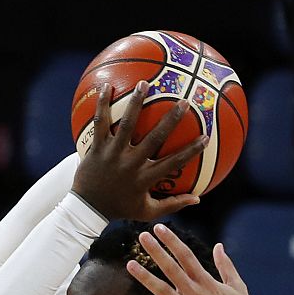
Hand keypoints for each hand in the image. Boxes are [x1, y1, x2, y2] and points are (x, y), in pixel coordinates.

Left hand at [71, 82, 204, 222]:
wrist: (87, 208)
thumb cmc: (120, 208)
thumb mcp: (147, 212)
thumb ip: (172, 205)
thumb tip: (197, 199)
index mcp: (146, 178)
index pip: (174, 162)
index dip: (191, 150)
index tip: (205, 137)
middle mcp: (131, 163)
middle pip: (155, 138)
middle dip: (171, 119)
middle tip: (184, 102)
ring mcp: (114, 154)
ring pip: (127, 124)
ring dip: (136, 102)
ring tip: (144, 83)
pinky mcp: (98, 147)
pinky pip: (100, 122)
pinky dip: (102, 104)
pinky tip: (107, 85)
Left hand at [119, 224, 265, 294]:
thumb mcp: (238, 286)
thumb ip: (226, 265)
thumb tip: (219, 246)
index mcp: (206, 282)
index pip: (186, 256)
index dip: (172, 241)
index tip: (160, 229)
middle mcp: (193, 293)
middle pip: (170, 268)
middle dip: (156, 251)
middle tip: (142, 236)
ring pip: (160, 290)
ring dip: (144, 277)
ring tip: (130, 264)